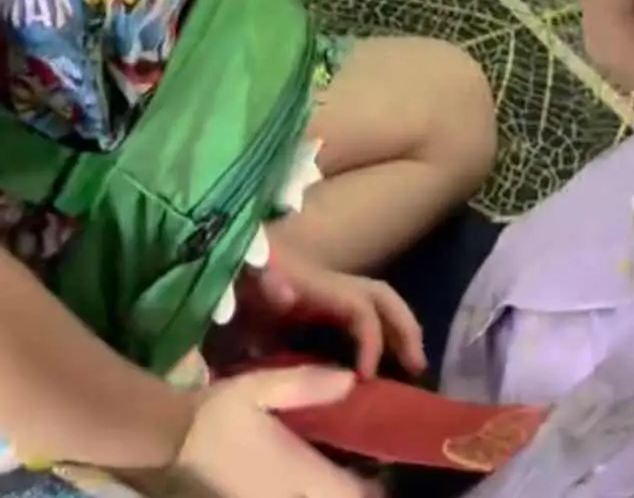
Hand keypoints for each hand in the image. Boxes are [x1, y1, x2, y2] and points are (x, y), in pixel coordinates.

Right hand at [172, 367, 368, 497]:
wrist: (173, 440)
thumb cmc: (218, 411)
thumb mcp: (260, 387)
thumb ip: (306, 385)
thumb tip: (351, 379)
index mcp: (299, 471)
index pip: (351, 494)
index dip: (373, 486)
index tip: (382, 463)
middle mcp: (290, 497)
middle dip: (352, 489)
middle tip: (361, 464)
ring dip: (329, 489)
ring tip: (336, 466)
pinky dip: (307, 491)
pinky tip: (304, 470)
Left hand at [241, 243, 424, 377]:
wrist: (216, 254)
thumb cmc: (229, 272)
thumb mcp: (241, 276)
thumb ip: (262, 281)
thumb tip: (287, 292)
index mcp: (314, 283)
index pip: (361, 307)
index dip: (372, 340)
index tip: (365, 378)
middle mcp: (327, 283)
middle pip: (381, 297)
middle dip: (404, 328)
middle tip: (417, 368)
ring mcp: (322, 291)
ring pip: (373, 302)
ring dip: (396, 330)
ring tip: (409, 368)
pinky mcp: (314, 303)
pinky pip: (355, 314)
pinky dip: (373, 334)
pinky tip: (369, 367)